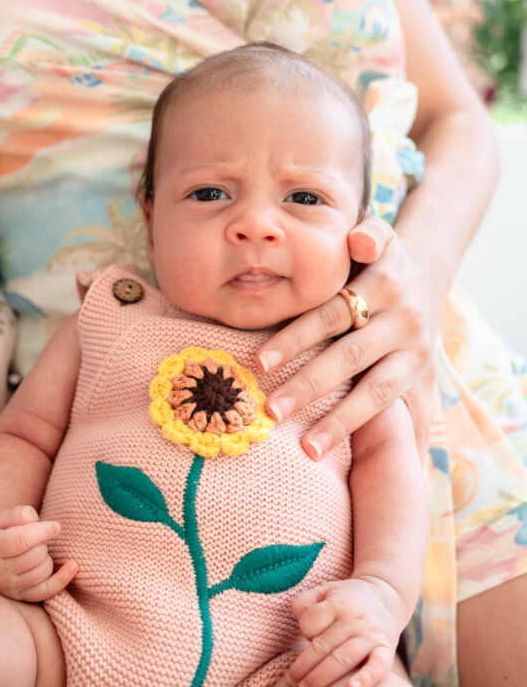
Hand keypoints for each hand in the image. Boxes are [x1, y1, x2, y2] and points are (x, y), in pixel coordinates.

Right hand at [0, 505, 77, 601]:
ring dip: (46, 557)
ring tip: (36, 551)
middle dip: (42, 543)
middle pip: (34, 556)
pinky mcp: (21, 597)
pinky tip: (73, 566)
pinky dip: (62, 579)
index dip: (43, 532)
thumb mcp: (2, 516)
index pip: (21, 541)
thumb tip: (45, 527)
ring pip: (42, 572)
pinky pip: (47, 591)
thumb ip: (21, 515)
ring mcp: (8, 587)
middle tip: (36, 539)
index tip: (57, 526)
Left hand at [257, 218, 436, 457]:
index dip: (295, 337)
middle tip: (270, 411)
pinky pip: (395, 408)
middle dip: (308, 386)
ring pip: (377, 391)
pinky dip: (372, 432)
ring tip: (307, 449)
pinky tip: (347, 453)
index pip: (330, 314)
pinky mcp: (421, 375)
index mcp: (385, 282)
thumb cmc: (377, 259)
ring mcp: (415, 351)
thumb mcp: (378, 235)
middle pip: (349, 356)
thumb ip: (367, 233)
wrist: (426, 274)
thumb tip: (358, 240)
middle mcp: (403, 319)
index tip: (260, 362)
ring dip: (340, 422)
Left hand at [285, 576, 405, 686]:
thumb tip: (299, 618)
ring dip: (321, 678)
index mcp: (337, 604)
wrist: (386, 597)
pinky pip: (379, 666)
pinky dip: (366, 679)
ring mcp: (371, 635)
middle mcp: (355, 619)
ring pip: (343, 659)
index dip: (304, 632)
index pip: (310, 623)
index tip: (307, 637)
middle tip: (290, 682)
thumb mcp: (324, 591)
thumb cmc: (346, 599)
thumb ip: (304, 602)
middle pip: (323, 646)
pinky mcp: (387, 649)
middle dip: (303, 666)